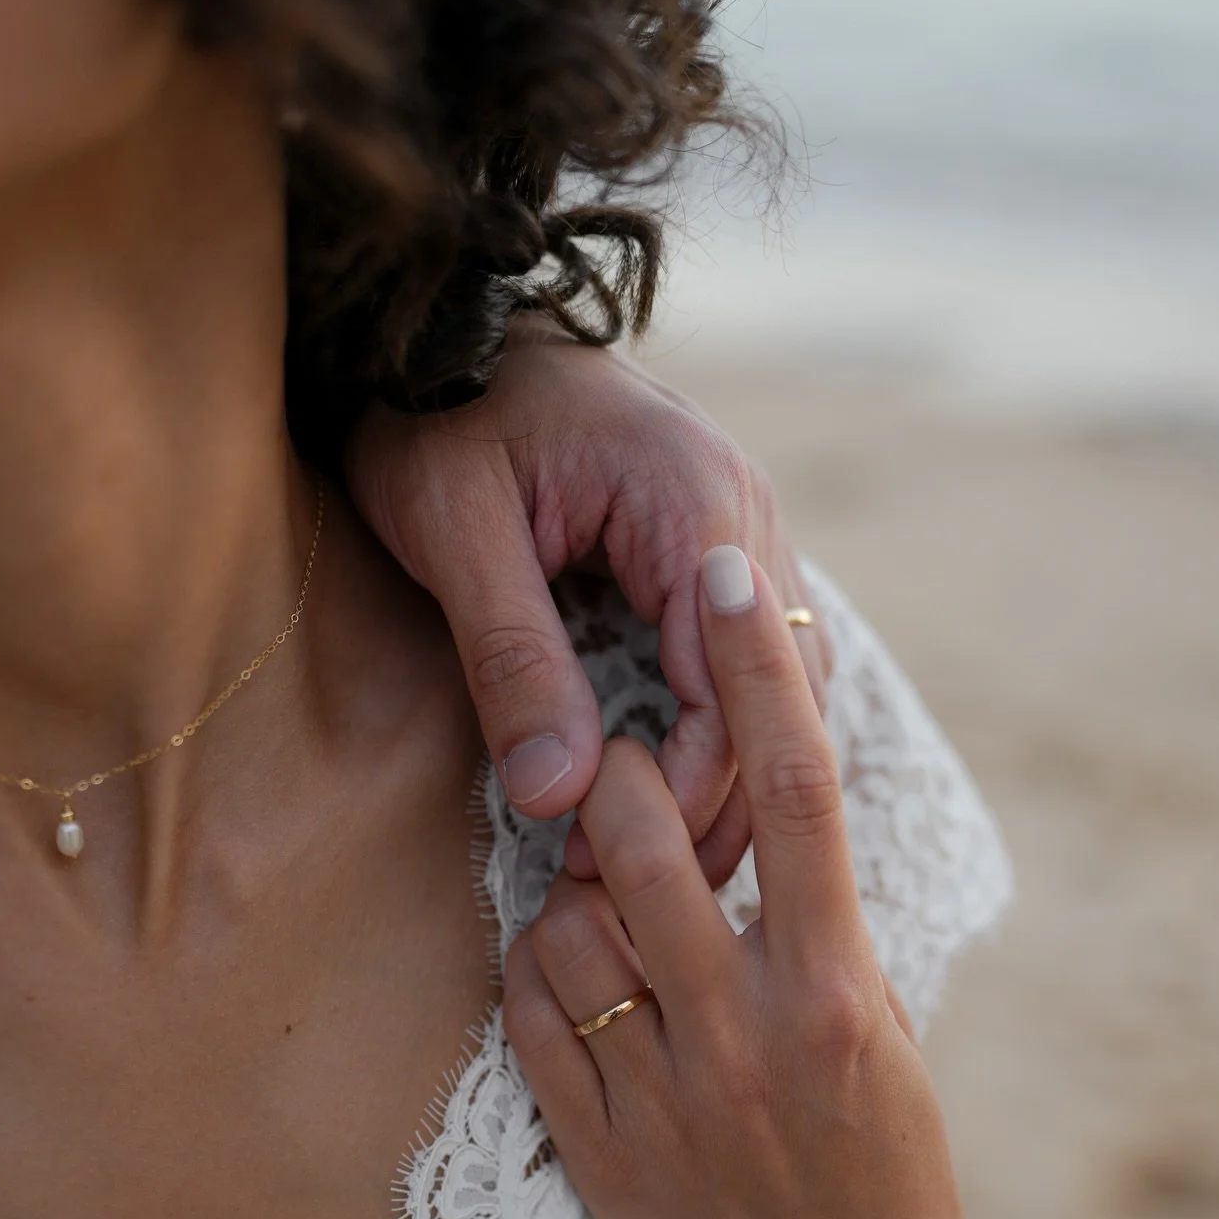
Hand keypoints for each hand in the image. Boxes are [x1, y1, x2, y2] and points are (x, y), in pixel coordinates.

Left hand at [346, 317, 830, 884]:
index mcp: (698, 502)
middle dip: (715, 802)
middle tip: (632, 890)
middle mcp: (746, 515)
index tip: (606, 858)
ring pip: (778, 689)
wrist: (444, 329)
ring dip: (725, 778)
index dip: (685, 788)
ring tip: (651, 865)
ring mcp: (741, 532)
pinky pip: (743, 664)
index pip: (734, 686)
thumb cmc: (439, 415)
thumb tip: (555, 794)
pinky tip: (663, 795)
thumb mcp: (455, 531)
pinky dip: (715, 735)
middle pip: (779, 699)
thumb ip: (512, 658)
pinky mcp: (711, 554)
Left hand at [502, 547, 984, 1218]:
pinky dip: (536, 969)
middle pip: (647, 835)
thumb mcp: (884, 1044)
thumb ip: (818, 937)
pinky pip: (528, 1014)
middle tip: (616, 763)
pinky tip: (571, 979)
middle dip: (617, 772)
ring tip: (601, 901)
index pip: (799, 791)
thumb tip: (749, 828)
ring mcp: (666, 1096)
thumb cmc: (887, 1180)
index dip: (761, 664)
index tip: (732, 564)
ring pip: (565, 918)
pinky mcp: (600, 1153)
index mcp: (841, 992)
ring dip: (568, 882)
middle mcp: (750, 1034)